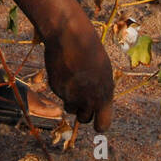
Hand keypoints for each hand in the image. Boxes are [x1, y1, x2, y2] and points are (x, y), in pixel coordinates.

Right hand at [40, 0, 113, 130]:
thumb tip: (96, 106)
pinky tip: (65, 69)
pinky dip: (61, 86)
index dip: (99, 122)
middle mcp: (87, 99)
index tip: (96, 119)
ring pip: (70, 108)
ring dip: (71, 100)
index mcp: (104, 96)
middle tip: (82, 97)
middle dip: (82, 111)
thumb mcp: (103, 72)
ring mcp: (70, 95)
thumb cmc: (90, 50)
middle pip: (83, 119)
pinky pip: (59, 94)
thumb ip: (101, 90)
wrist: (69, 35)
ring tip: (74, 80)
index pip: (102, 125)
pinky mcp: (56, 88)